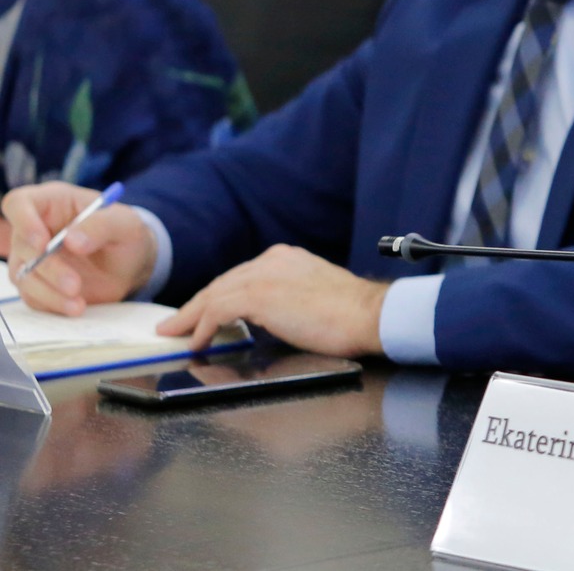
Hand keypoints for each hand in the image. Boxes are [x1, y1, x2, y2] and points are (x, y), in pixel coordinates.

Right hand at [0, 184, 156, 314]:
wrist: (131, 264)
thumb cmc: (125, 233)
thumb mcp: (125, 223)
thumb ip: (101, 226)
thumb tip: (70, 241)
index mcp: (53, 202)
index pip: (19, 203)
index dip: (24, 221)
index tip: (43, 243)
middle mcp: (36, 228)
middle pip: (22, 246)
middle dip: (49, 268)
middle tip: (75, 284)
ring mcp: (32, 258)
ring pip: (23, 275)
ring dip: (49, 291)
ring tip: (78, 302)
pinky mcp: (37, 283)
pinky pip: (32, 296)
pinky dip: (52, 304)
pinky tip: (75, 307)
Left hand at [157, 245, 387, 358]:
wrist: (369, 315)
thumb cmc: (350, 316)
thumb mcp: (312, 300)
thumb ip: (286, 303)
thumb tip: (264, 322)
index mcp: (287, 259)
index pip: (241, 277)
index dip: (218, 297)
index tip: (203, 313)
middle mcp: (272, 260)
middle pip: (222, 283)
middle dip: (197, 305)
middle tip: (177, 324)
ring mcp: (264, 276)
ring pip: (214, 295)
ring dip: (191, 317)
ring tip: (176, 333)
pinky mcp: (258, 296)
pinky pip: (216, 311)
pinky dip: (202, 327)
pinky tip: (198, 342)